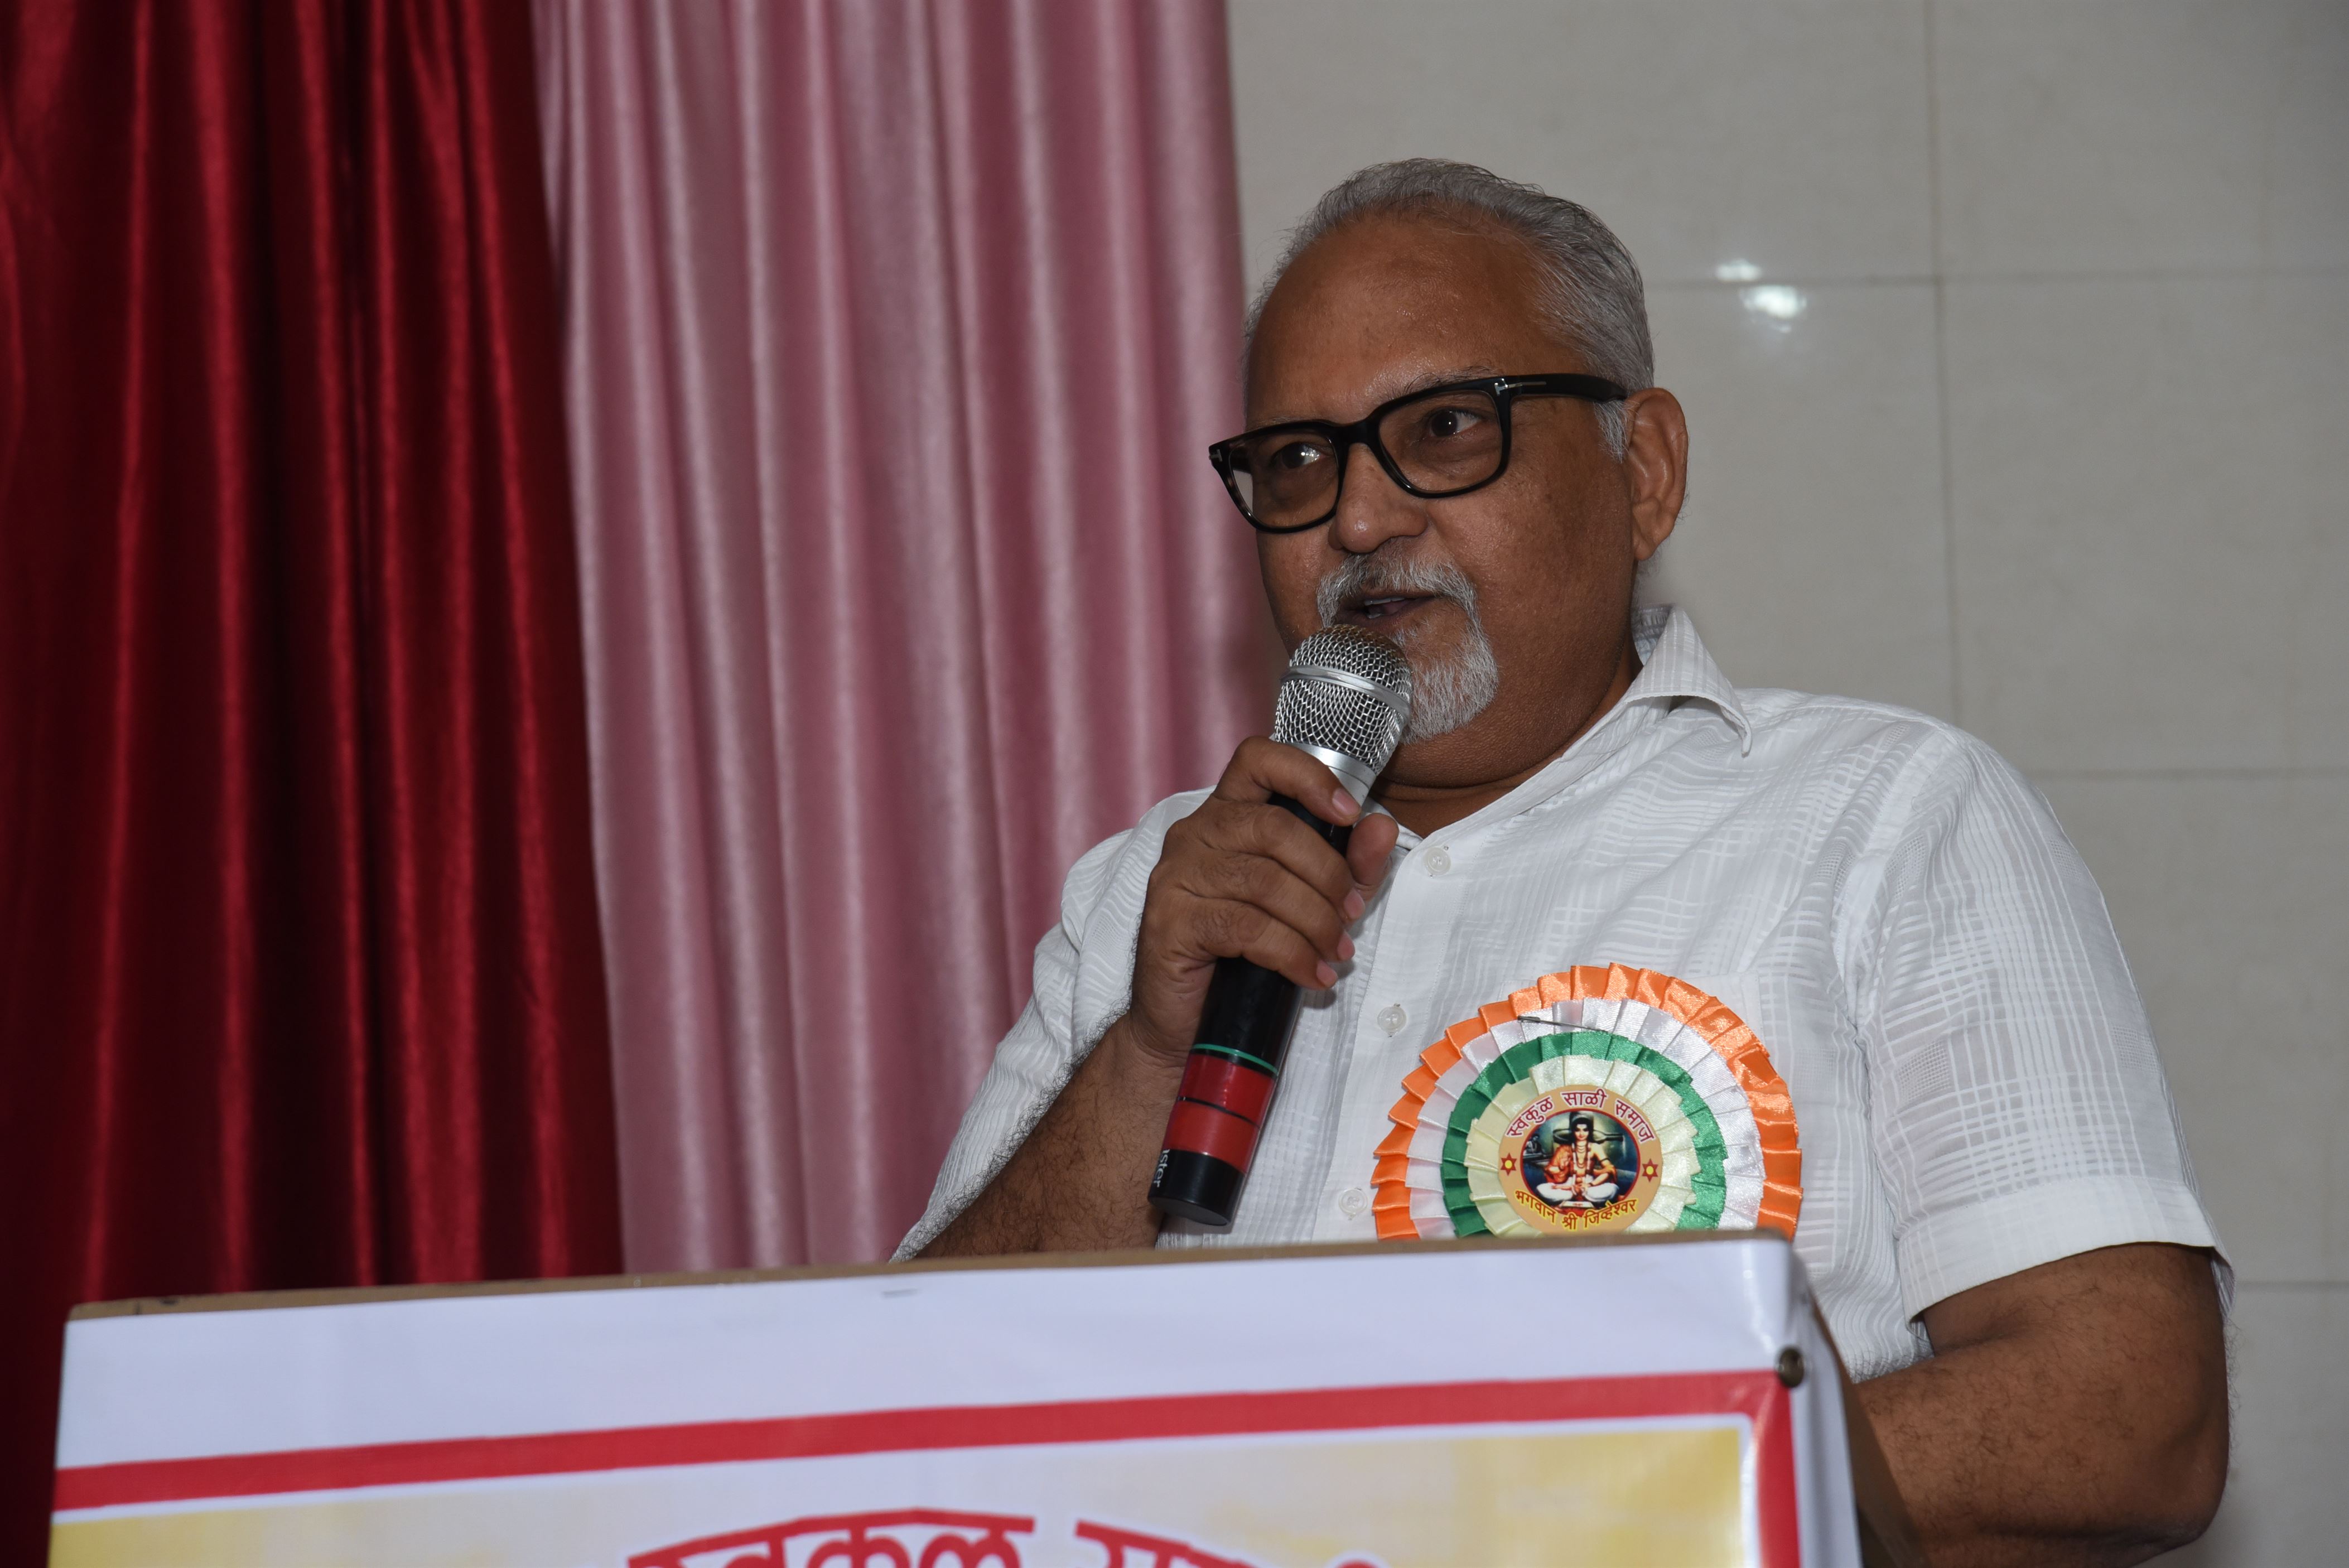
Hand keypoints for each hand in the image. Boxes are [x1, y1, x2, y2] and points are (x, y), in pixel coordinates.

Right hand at [1122, 737, 1399, 1065]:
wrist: (1187, 1022)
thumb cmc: (1247, 955)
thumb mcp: (1312, 901)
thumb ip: (1348, 863)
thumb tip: (1381, 826)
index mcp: (1225, 816)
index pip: (1257, 759)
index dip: (1308, 775)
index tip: (1348, 813)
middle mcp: (1193, 835)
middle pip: (1274, 828)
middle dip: (1328, 873)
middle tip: (1351, 914)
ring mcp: (1175, 876)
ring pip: (1263, 881)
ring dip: (1314, 920)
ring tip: (1335, 951)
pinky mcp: (1169, 921)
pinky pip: (1244, 927)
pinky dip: (1290, 953)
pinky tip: (1310, 974)